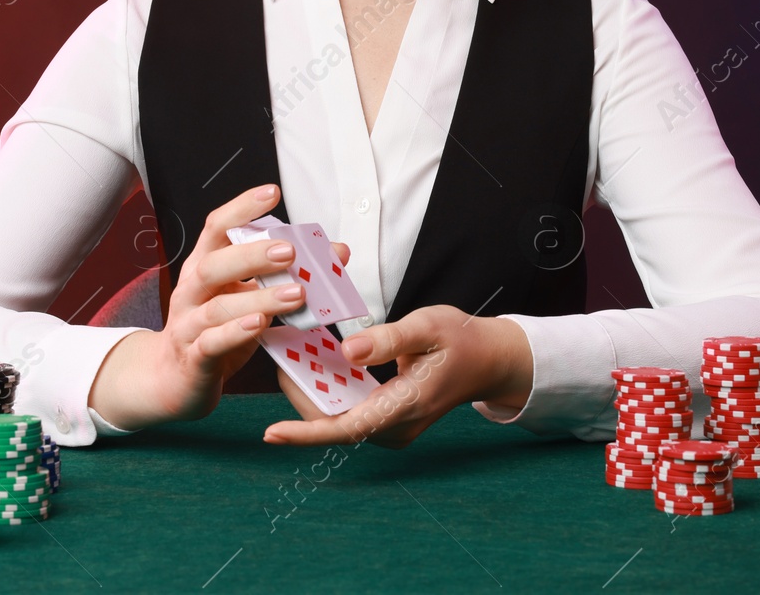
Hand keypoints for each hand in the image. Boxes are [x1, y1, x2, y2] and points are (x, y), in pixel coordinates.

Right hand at [88, 184, 349, 430]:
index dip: (242, 208)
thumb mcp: (248, 297)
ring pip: (219, 307)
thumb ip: (285, 274)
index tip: (272, 192)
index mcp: (204, 267)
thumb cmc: (216, 329)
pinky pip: (212, 343)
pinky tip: (261, 325)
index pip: (216, 228)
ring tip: (296, 293)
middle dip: (252, 255)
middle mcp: (191, 291)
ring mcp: (189, 325)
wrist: (175, 379)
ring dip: (259, 298)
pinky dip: (237, 333)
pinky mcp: (194, 358)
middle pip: (213, 265)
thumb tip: (336, 252)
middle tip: (291, 251)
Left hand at [262, 305, 533, 447]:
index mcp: (406, 405)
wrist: (488, 360)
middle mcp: (395, 426)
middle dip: (300, 397)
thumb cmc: (461, 340)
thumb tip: (347, 352)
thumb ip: (388, 339)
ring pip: (339, 418)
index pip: (347, 428)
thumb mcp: (428, 326)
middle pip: (334, 423)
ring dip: (312, 394)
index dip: (306, 432)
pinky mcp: (387, 419)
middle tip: (277, 361)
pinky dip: (329, 391)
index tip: (272, 432)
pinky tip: (314, 364)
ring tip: (288, 360)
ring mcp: (391, 427)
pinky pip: (350, 411)